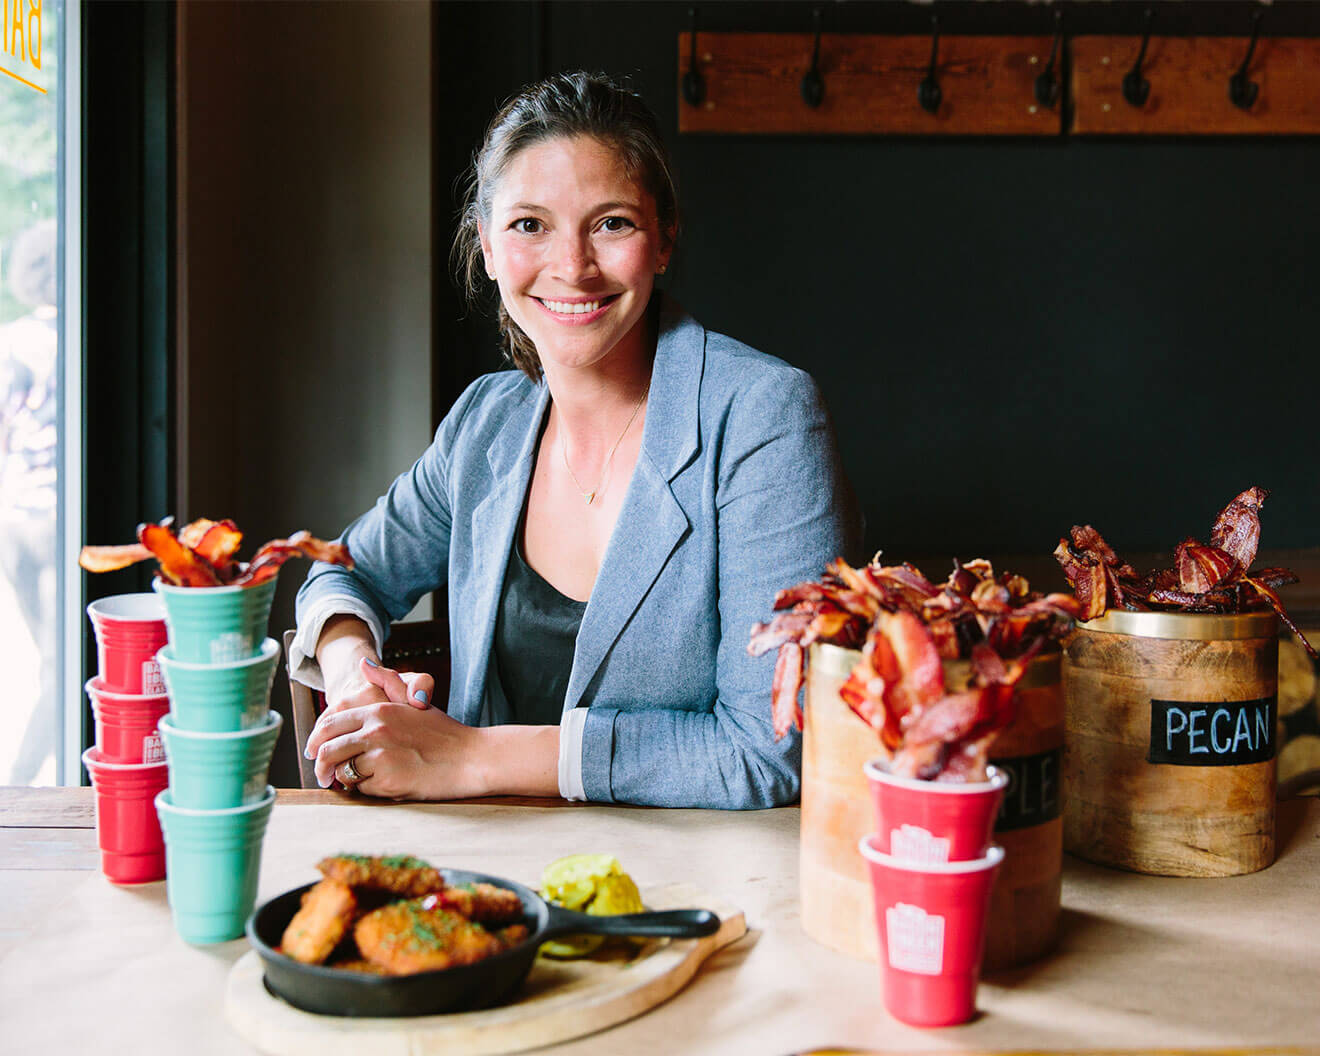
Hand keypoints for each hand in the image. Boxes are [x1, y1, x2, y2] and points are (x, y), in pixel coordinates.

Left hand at [306, 659, 480, 798]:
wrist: (471, 758)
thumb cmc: (444, 733)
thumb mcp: (414, 701)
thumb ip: (387, 681)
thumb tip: (363, 664)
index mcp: (378, 709)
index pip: (329, 725)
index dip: (316, 741)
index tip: (314, 751)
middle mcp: (375, 729)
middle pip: (327, 749)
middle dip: (319, 765)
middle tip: (321, 775)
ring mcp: (379, 754)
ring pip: (341, 771)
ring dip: (342, 779)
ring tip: (350, 782)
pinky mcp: (387, 779)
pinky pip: (362, 789)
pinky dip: (366, 790)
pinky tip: (382, 785)